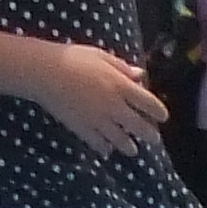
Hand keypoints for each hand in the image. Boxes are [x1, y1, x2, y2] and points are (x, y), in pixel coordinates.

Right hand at [25, 39, 166, 152]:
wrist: (44, 72)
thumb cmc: (73, 58)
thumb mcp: (102, 57)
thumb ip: (122, 69)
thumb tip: (140, 75)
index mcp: (121, 86)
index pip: (149, 104)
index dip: (159, 112)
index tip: (162, 116)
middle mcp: (114, 107)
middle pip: (140, 127)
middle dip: (150, 135)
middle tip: (153, 138)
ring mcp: (99, 121)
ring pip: (122, 141)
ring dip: (130, 146)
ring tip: (133, 149)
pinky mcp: (83, 130)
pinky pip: (99, 145)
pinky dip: (105, 148)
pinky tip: (108, 150)